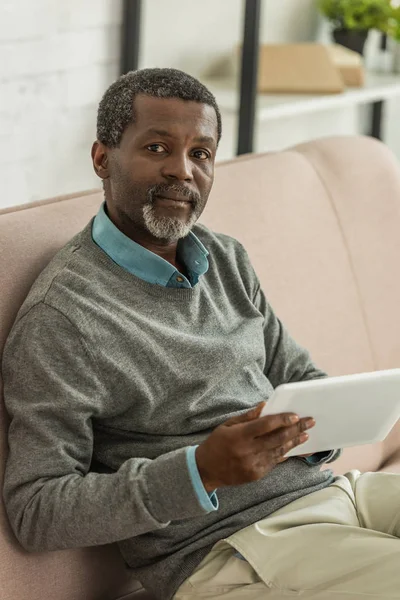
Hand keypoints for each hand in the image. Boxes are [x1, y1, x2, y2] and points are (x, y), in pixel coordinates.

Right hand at [196, 401, 314, 491]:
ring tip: (306, 434)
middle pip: (277, 438)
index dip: (282, 420)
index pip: (265, 425)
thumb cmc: (216, 443)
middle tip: (309, 422)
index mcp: (239, 436)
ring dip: (294, 442)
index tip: (295, 415)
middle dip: (296, 429)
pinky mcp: (256, 474)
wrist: (206, 470)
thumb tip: (265, 406)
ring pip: (279, 451)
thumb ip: (247, 417)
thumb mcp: (227, 425)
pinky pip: (274, 462)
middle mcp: (247, 451)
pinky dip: (284, 453)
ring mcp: (253, 464)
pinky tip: (293, 447)